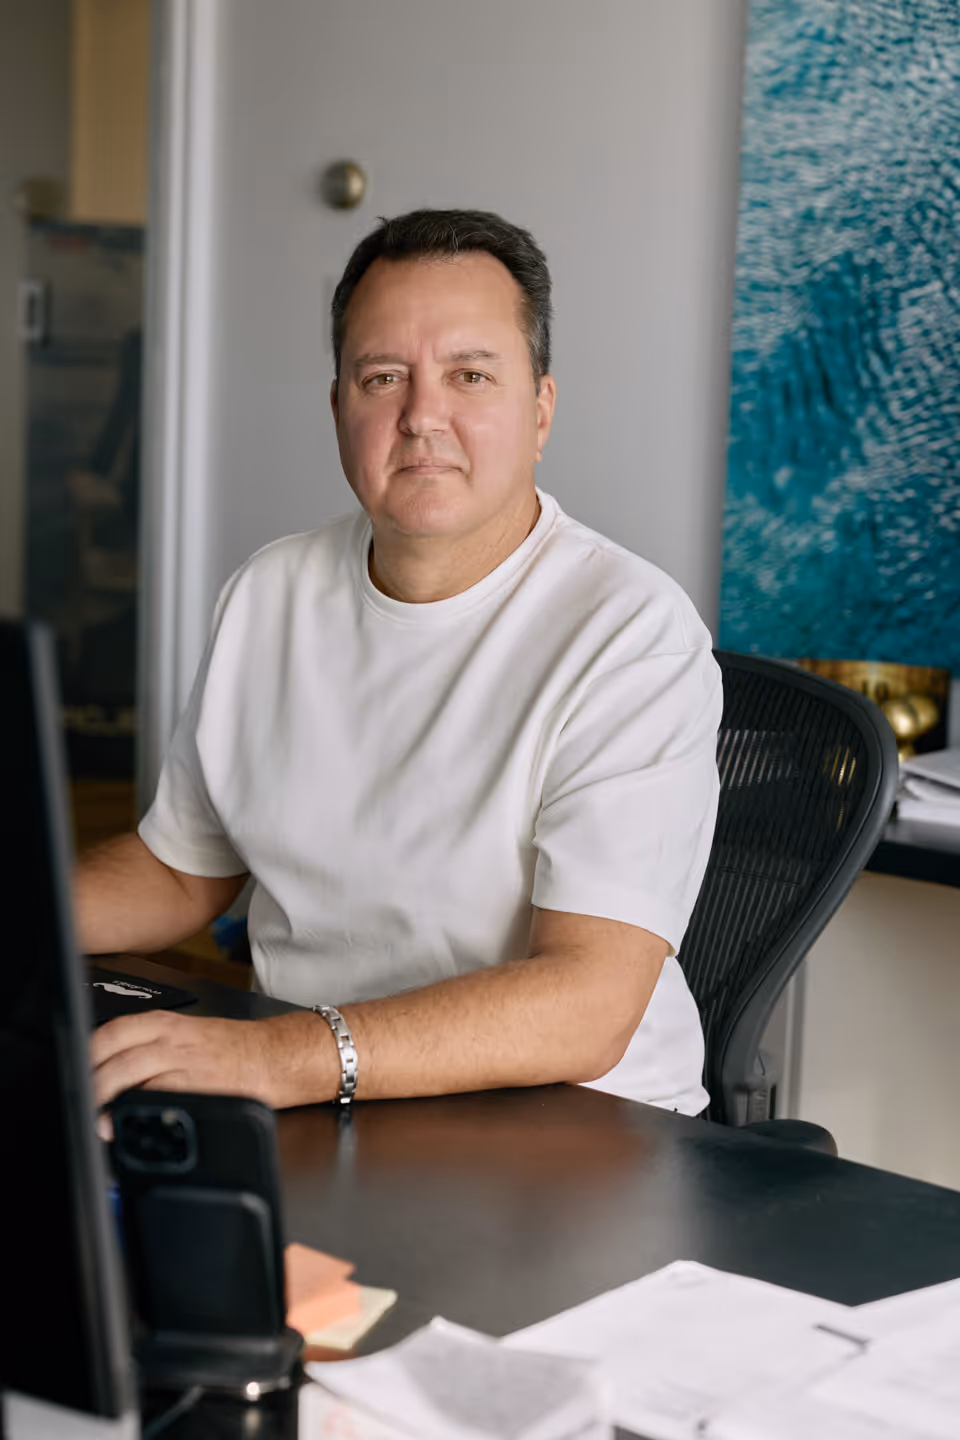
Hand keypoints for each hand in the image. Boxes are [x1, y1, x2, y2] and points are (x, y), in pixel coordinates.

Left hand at [90, 1010, 338, 1111]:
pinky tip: (125, 1124)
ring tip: (95, 1116)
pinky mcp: (198, 1087)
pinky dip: (136, 1111)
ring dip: (104, 1096)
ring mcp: (184, 1062)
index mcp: (166, 1023)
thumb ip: (151, 1049)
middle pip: (114, 1054)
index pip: (111, 1031)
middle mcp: (171, 1038)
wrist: (276, 1056)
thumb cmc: (233, 1049)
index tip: (74, 1072)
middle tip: (80, 1100)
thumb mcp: (187, 1036)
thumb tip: (111, 1072)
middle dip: (90, 1080)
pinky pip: (158, 1097)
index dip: (87, 1053)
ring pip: (129, 1073)